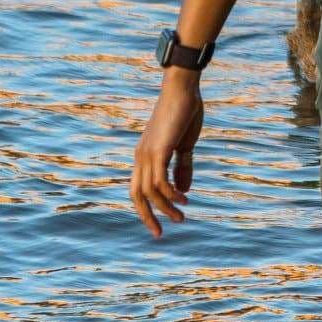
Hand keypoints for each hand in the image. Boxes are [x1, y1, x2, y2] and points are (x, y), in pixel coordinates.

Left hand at [131, 75, 202, 238]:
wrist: (183, 88)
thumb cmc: (184, 113)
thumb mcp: (184, 144)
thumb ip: (183, 167)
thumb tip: (184, 191)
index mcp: (145, 156)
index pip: (138, 189)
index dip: (146, 208)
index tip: (159, 224)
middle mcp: (141, 157)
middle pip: (136, 196)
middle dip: (148, 217)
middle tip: (161, 233)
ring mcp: (147, 154)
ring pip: (149, 192)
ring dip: (166, 208)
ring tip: (182, 216)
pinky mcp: (158, 150)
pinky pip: (159, 181)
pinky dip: (170, 194)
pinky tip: (184, 198)